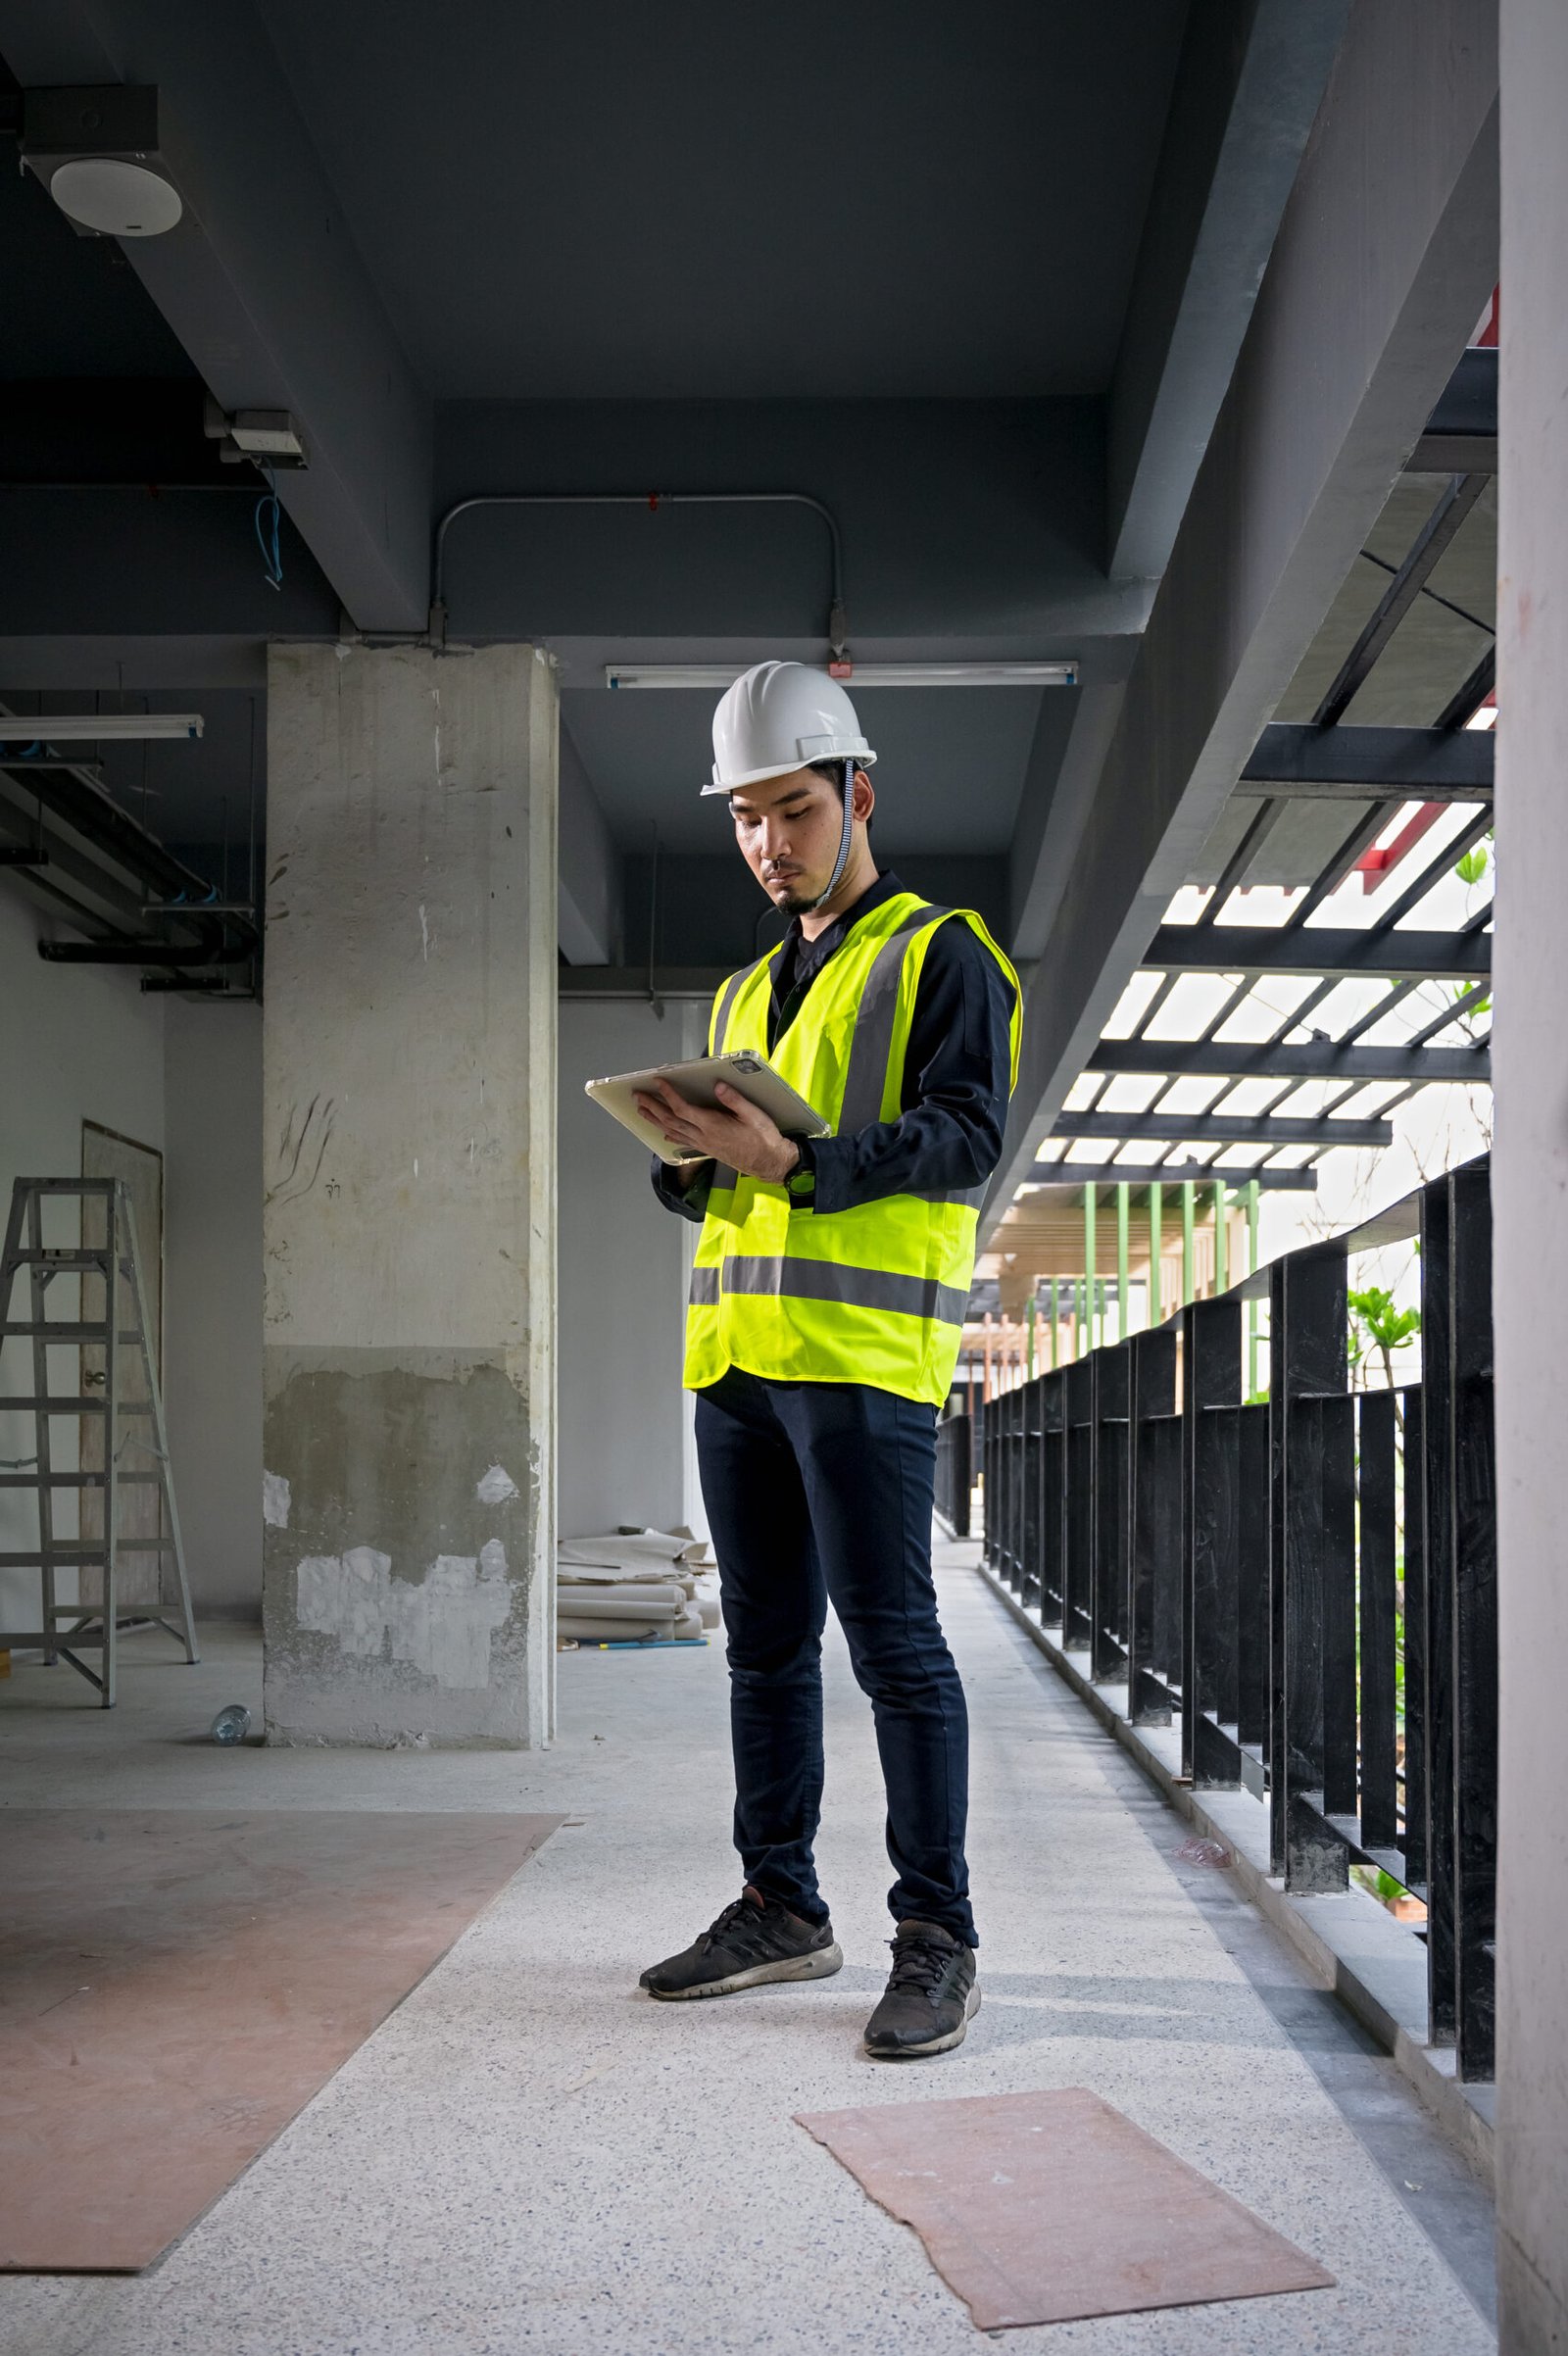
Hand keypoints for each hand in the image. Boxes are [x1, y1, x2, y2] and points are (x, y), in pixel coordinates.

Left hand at [634, 1079, 801, 1184]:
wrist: (769, 1162)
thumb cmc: (764, 1139)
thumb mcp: (754, 1115)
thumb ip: (734, 1100)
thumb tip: (718, 1085)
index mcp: (712, 1125)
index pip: (682, 1108)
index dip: (668, 1094)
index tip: (658, 1082)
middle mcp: (703, 1136)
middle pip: (670, 1120)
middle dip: (652, 1106)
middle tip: (638, 1096)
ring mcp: (703, 1144)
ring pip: (672, 1131)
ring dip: (655, 1120)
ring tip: (642, 1111)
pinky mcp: (707, 1149)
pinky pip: (682, 1141)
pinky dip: (669, 1134)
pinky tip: (664, 1132)